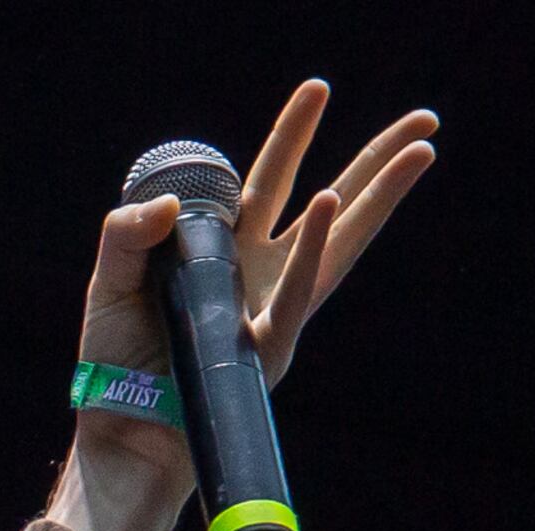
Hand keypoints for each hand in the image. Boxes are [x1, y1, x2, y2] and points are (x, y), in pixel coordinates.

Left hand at [48, 81, 438, 530]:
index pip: (268, 182)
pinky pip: (296, 291)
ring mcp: (274, 312)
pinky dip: (312, 246)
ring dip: (380, 194)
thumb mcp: (108, 284)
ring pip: (339, 241)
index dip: (293, 136)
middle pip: (328, 202)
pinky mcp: (270, 350)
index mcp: (225, 253)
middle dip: (375, 160)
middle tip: (425, 119)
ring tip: (422, 149)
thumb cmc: (116, 365)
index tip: (320, 90)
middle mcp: (260, 277)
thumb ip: (125, 236)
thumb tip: (170, 205)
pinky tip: (327, 201)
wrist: (122, 437)